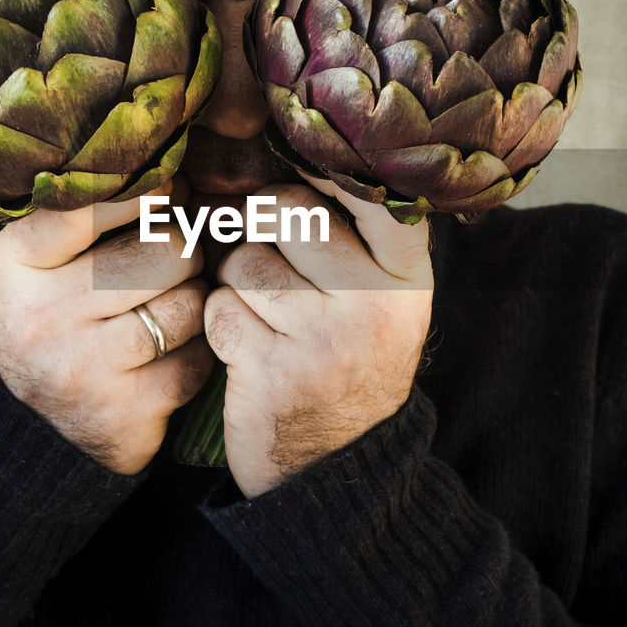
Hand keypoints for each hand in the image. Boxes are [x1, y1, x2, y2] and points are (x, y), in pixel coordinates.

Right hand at [0, 182, 213, 473]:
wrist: (22, 422)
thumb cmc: (49, 313)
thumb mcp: (39, 257)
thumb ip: (87, 214)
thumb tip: (175, 177)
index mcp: (12, 265)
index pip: (91, 207)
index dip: (145, 193)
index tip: (168, 191)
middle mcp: (40, 318)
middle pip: (162, 254)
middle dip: (181, 252)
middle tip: (174, 261)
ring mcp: (80, 371)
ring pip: (186, 307)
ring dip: (193, 303)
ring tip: (171, 305)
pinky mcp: (121, 416)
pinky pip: (196, 362)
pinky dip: (197, 354)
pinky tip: (172, 352)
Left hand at [204, 181, 432, 496]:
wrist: (336, 472)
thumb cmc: (347, 364)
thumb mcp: (381, 302)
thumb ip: (356, 236)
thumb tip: (292, 154)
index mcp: (407, 278)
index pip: (374, 192)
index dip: (326, 166)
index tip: (303, 163)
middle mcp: (374, 305)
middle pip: (287, 211)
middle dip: (259, 228)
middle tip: (268, 262)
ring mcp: (324, 341)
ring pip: (244, 260)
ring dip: (236, 283)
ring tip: (263, 315)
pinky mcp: (272, 373)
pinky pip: (219, 309)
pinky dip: (220, 324)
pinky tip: (247, 348)